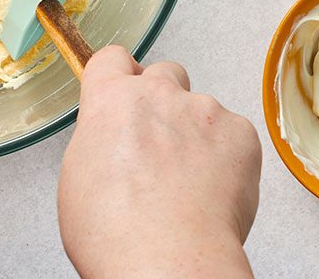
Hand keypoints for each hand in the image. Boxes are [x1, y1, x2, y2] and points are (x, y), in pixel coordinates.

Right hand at [57, 46, 261, 278]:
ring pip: (202, 110)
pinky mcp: (240, 133)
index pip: (113, 59)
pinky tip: (213, 190)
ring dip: (197, 135)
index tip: (126, 88)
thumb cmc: (117, 232)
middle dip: (164, 101)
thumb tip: (113, 142)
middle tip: (161, 144)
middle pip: (165, 73)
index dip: (120, 75)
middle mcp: (158, 95)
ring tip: (189, 183)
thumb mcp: (78, 177)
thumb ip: (101, 139)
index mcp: (111, 100)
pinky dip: (228, 158)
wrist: (167, 259)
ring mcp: (203, 110)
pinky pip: (234, 135)